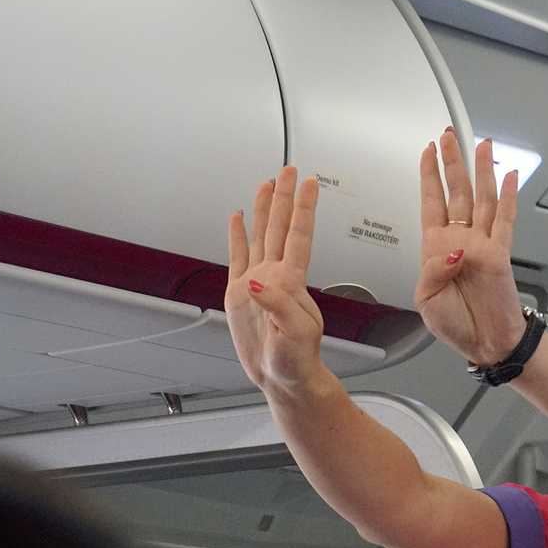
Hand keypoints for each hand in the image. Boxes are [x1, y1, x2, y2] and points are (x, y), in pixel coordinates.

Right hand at [225, 167, 328, 392]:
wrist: (283, 377)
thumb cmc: (296, 360)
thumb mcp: (294, 335)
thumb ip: (278, 306)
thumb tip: (257, 282)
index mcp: (291, 282)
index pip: (298, 235)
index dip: (303, 208)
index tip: (309, 184)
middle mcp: (275, 275)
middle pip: (280, 226)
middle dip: (285, 197)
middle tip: (289, 170)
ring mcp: (257, 282)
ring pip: (261, 235)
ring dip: (265, 209)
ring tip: (267, 183)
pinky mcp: (239, 293)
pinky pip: (237, 255)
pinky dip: (238, 235)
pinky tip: (239, 218)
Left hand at [414, 130, 525, 363]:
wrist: (485, 342)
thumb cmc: (455, 324)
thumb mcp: (427, 300)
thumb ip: (433, 271)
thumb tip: (454, 251)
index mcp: (435, 248)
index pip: (431, 202)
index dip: (428, 176)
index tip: (427, 152)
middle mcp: (459, 239)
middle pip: (456, 191)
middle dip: (452, 162)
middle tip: (449, 135)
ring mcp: (482, 243)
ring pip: (482, 197)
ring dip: (481, 171)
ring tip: (483, 144)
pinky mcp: (502, 252)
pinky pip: (506, 219)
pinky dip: (509, 196)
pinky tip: (510, 177)